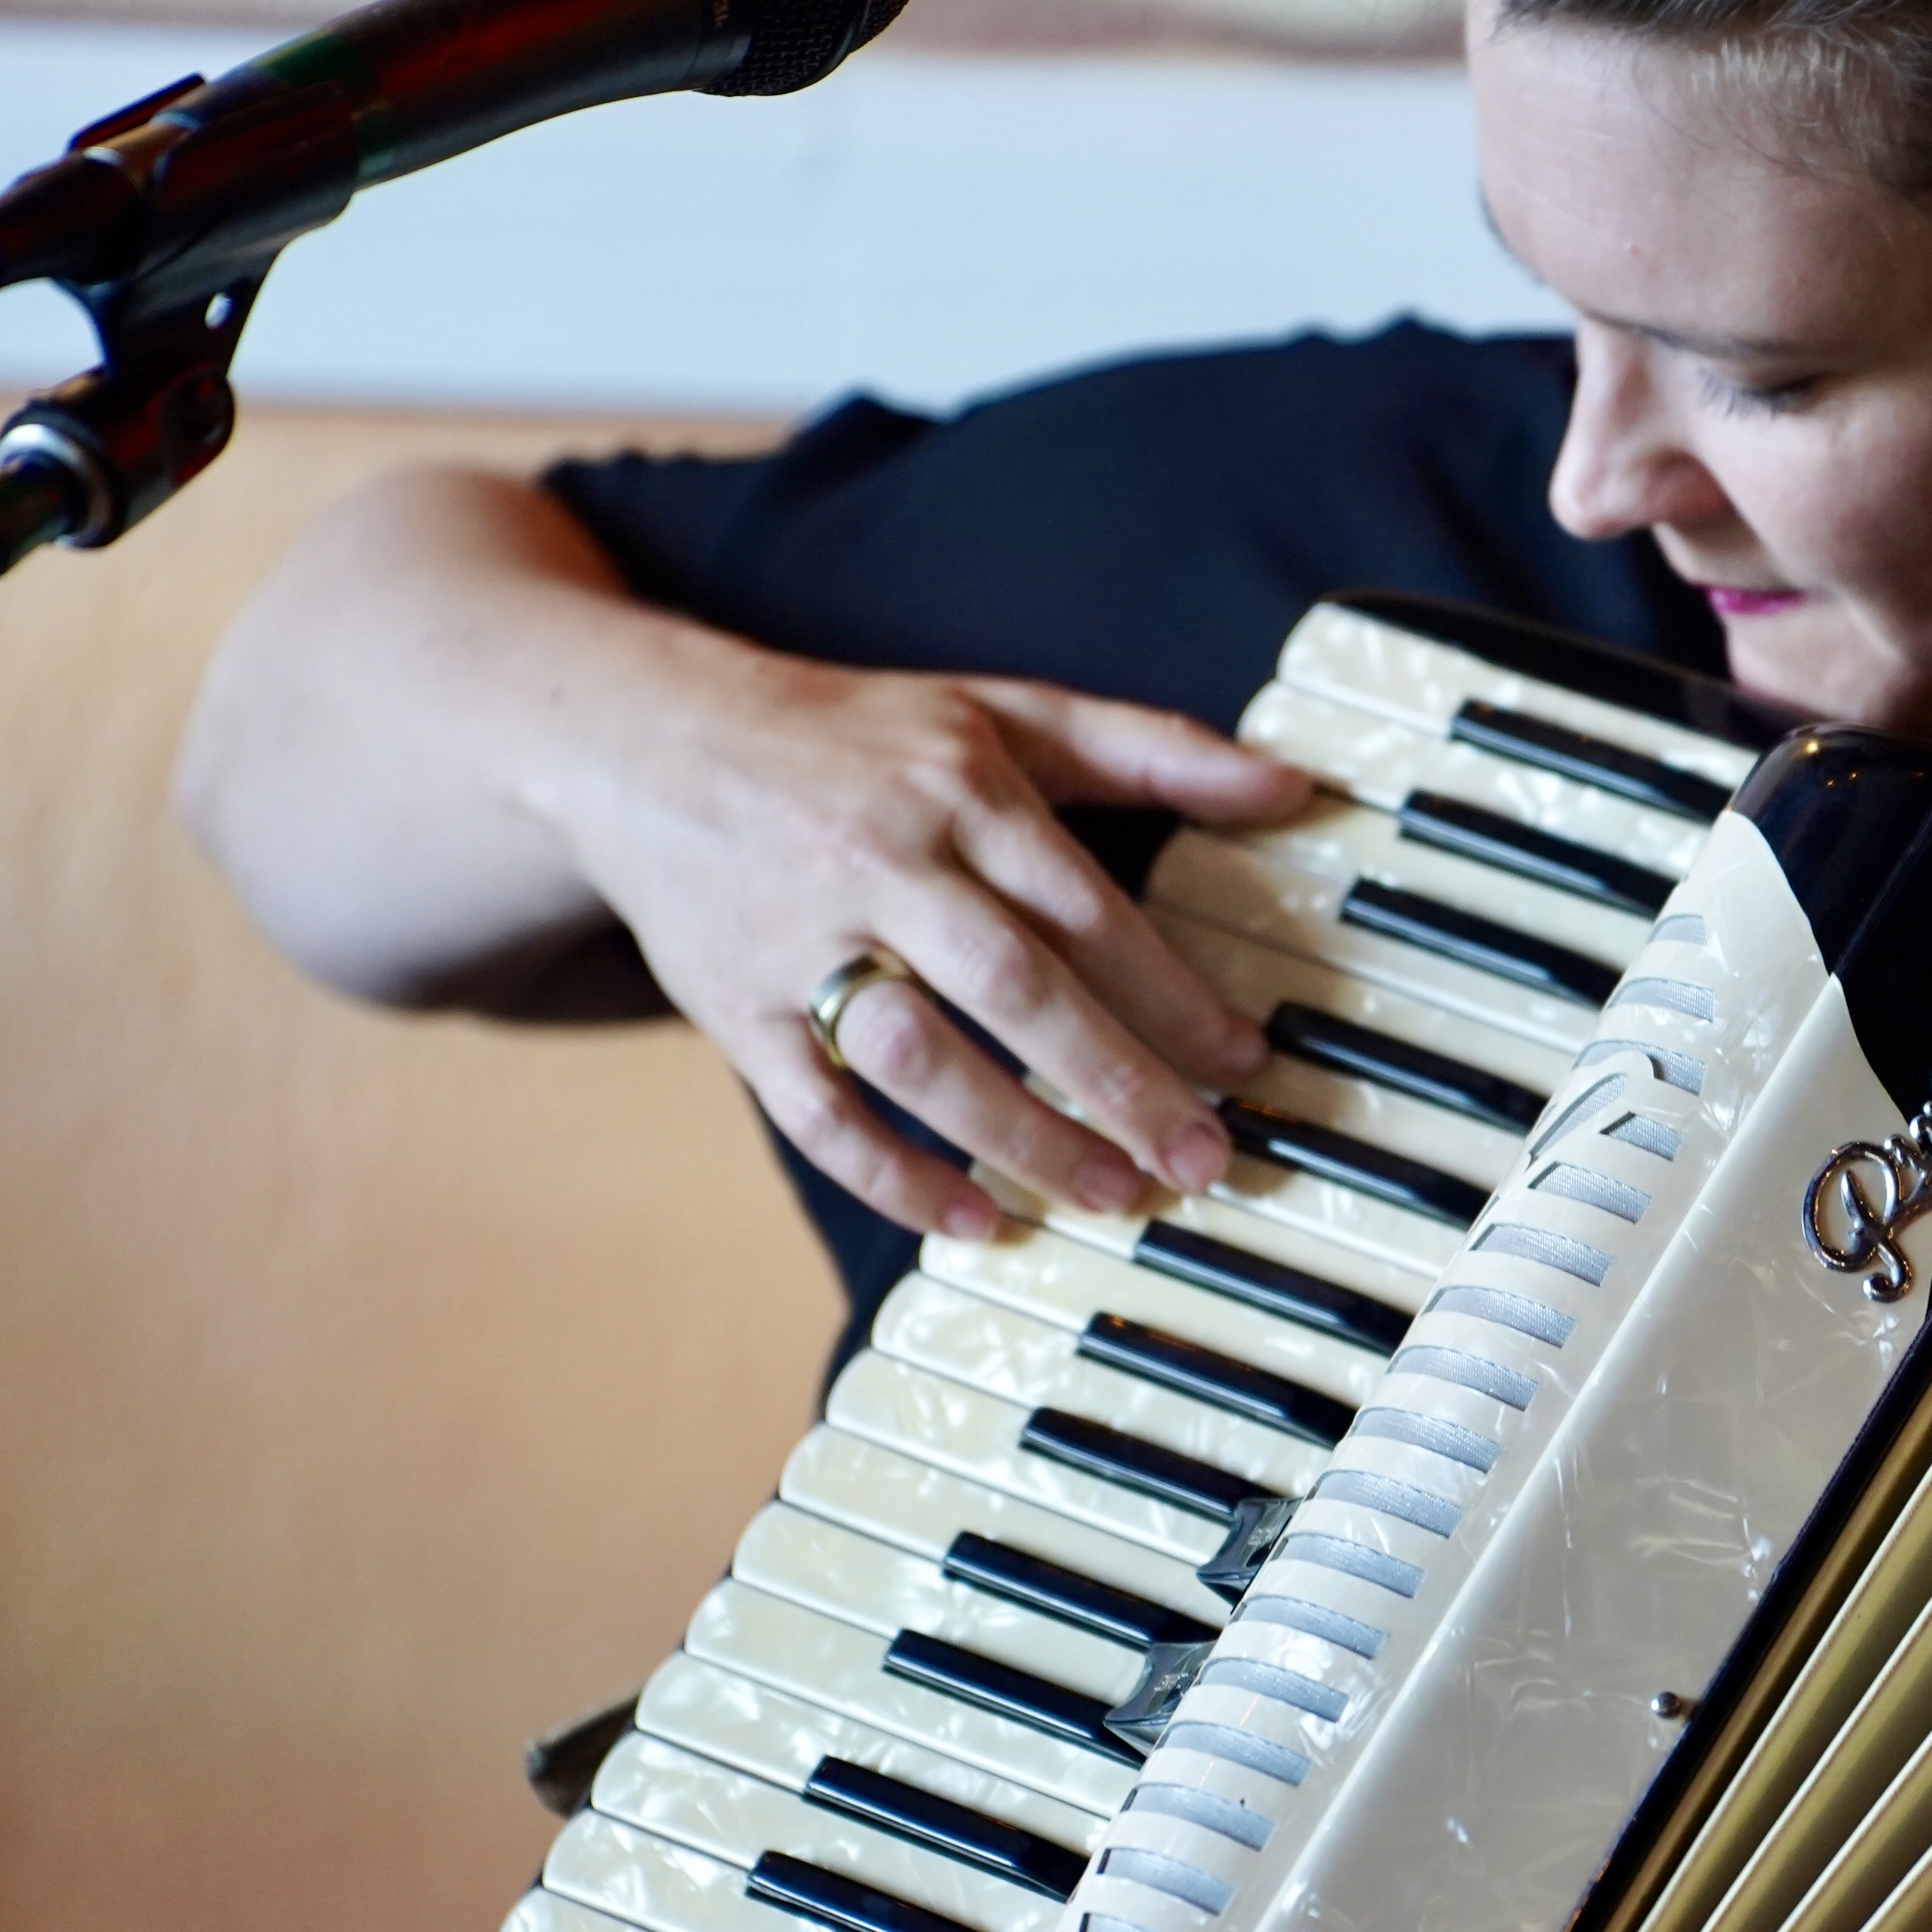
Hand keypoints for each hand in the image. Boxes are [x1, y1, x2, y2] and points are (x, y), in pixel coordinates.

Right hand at [541, 643, 1311, 1235]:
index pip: (1085, 909)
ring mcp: (798, 940)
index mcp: (958, 789)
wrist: (643, 739)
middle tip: (1200, 1162)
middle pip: (1013, 986)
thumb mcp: (1003, 713)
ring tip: (1110, 1194)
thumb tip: (1287, 784)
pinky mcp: (734, 1007)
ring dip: (1018, 1137)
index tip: (1246, 1065)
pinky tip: (974, 1219)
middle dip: (1116, 1083)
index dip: (1172, 995)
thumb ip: (1149, 749)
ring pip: (917, 1055)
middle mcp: (880, 860)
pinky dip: (892, 1175)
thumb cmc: (857, 738)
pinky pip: (815, 1111)